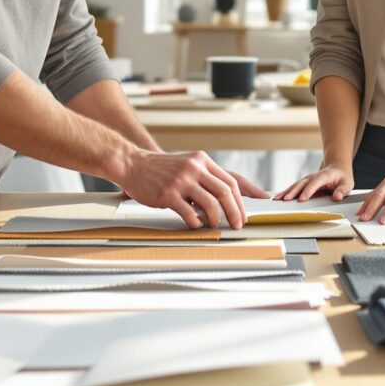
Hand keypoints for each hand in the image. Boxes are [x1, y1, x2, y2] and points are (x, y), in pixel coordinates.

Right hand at [120, 149, 267, 229]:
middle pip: (225, 192)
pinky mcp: (168, 194)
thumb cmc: (162, 169)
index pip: (231, 180)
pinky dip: (196, 222)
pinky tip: (196, 225)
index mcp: (202, 160)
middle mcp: (194, 168)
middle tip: (239, 224)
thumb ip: (206, 177)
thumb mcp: (188, 164)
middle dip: (235, 212)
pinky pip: (189, 213)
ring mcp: (181, 180)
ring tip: (215, 225)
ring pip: (211, 203)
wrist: (133, 164)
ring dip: (217, 218)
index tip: (251, 209)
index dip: (244, 197)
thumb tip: (227, 198)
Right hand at [275, 163, 353, 202]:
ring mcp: (307, 180)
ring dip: (286, 192)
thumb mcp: (347, 184)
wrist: (337, 168)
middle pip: (302, 184)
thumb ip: (342, 190)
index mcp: (324, 176)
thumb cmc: (342, 178)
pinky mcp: (304, 184)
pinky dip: (286, 192)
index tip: (302, 199)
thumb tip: (337, 197)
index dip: (308, 191)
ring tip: (277, 199)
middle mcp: (313, 177)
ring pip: (295, 185)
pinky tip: (278, 198)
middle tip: (285, 200)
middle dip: (293, 192)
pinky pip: (294, 188)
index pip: (315, 184)